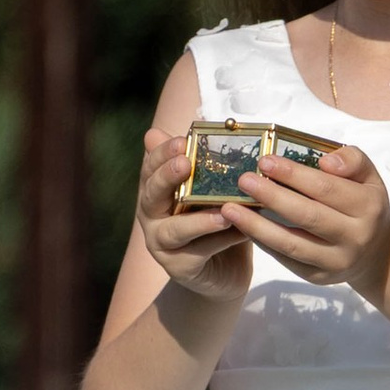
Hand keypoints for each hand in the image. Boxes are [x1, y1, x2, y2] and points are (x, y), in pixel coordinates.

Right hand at [135, 125, 252, 301]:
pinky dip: (219, 241)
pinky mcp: (180, 269)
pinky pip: (199, 253)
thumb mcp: (214, 190)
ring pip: (175, 230)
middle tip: (185, 162)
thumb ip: (208, 162)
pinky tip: (239, 230)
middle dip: (167, 177)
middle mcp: (152, 217)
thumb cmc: (217, 221)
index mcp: (156, 191)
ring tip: (223, 207)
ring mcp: (162, 245)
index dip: (161, 153)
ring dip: (198, 219)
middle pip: (151, 195)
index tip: (180, 140)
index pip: (151, 167)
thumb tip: (206, 117)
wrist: (224, 272)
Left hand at [237, 141, 389, 297]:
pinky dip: (263, 241)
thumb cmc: (363, 203)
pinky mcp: (319, 277)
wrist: (376, 252)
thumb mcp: (368, 177)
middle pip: (307, 216)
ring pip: (292, 244)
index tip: (265, 161)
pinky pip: (286, 258)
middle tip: (243, 181)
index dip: (294, 174)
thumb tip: (326, 161)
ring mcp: (337, 261)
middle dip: (271, 197)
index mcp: (368, 206)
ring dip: (257, 226)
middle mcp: (355, 237)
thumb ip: (352, 160)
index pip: (326, 188)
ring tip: (230, 209)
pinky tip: (245, 226)